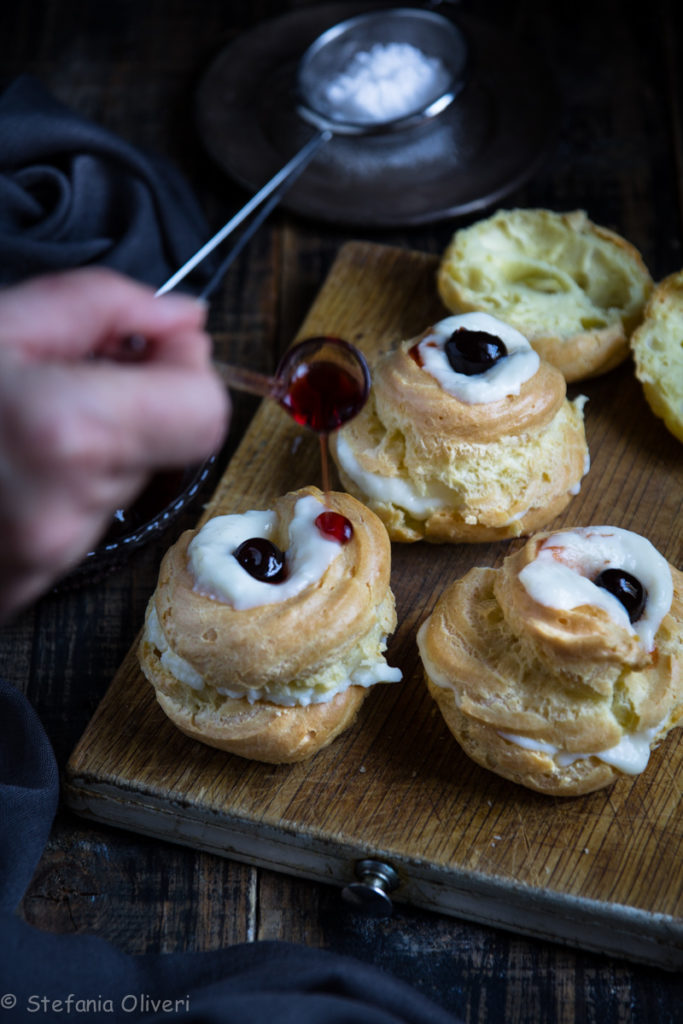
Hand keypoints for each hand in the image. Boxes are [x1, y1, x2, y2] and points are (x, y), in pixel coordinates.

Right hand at [0, 267, 229, 619]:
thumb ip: (106, 307)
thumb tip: (182, 321)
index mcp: (67, 433)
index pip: (204, 414)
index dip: (184, 369)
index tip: (154, 346)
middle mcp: (64, 511)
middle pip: (167, 448)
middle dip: (131, 404)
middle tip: (63, 377)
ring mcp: (43, 559)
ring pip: (123, 487)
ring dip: (91, 448)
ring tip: (21, 425)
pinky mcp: (25, 588)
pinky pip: (81, 524)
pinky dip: (60, 488)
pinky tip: (8, 464)